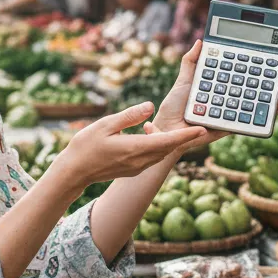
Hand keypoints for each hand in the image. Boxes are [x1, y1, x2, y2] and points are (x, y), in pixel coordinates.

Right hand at [54, 102, 206, 187]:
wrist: (74, 172)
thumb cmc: (86, 146)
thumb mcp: (106, 125)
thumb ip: (130, 115)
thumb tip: (150, 105)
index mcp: (135, 148)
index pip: (167, 141)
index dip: (186, 135)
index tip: (202, 129)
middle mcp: (140, 160)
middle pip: (169, 148)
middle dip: (186, 138)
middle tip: (204, 126)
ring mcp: (137, 167)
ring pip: (162, 153)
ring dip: (173, 142)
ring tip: (187, 130)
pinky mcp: (133, 169)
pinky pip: (153, 156)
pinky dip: (160, 146)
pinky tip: (157, 135)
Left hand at [147, 40, 277, 148]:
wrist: (166, 130)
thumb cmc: (173, 107)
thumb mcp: (184, 80)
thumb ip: (191, 62)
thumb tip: (201, 41)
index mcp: (219, 88)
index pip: (240, 76)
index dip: (255, 69)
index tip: (270, 60)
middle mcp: (227, 100)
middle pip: (253, 90)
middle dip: (271, 81)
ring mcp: (230, 113)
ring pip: (257, 104)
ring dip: (274, 95)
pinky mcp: (230, 126)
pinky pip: (251, 120)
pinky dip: (265, 115)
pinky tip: (277, 106)